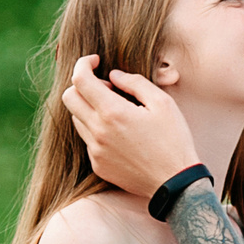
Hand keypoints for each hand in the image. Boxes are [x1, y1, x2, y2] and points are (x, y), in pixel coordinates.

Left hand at [63, 56, 202, 194]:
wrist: (175, 182)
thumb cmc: (173, 139)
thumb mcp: (162, 103)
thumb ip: (135, 83)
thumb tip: (114, 75)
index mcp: (113, 113)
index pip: (80, 80)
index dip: (83, 64)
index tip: (95, 61)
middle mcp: (97, 132)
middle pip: (69, 97)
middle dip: (82, 84)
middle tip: (106, 86)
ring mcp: (95, 151)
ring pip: (76, 119)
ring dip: (89, 107)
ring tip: (116, 110)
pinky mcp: (98, 165)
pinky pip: (87, 139)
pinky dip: (96, 128)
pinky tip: (119, 132)